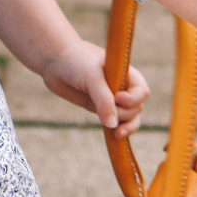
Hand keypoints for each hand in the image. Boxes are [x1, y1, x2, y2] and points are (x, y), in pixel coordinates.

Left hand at [36, 36, 150, 136]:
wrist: (54, 60)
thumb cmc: (76, 61)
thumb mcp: (92, 78)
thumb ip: (103, 100)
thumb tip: (113, 125)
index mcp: (126, 73)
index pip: (141, 92)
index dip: (133, 99)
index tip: (117, 97)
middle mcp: (122, 86)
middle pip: (137, 108)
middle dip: (125, 113)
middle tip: (106, 108)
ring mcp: (111, 98)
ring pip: (129, 117)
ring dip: (125, 126)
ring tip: (116, 133)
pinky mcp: (99, 107)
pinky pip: (113, 122)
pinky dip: (116, 129)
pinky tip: (114, 136)